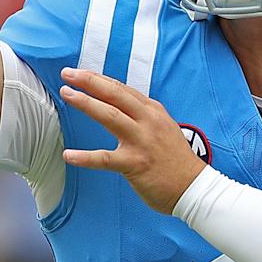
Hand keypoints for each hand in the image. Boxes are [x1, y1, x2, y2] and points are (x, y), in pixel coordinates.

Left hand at [60, 68, 206, 214]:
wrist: (194, 187)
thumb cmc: (175, 160)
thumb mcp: (164, 128)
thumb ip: (143, 115)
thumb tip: (120, 105)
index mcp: (153, 112)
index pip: (122, 89)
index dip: (99, 79)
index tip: (80, 73)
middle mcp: (148, 121)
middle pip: (115, 94)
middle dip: (90, 81)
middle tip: (68, 74)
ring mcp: (142, 141)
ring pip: (110, 116)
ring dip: (86, 103)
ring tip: (67, 94)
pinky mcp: (136, 164)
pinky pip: (105, 159)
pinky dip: (85, 157)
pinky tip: (69, 155)